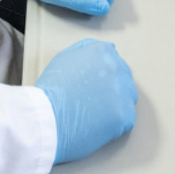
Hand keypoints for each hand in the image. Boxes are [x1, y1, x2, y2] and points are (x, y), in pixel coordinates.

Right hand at [34, 39, 138, 163]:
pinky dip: (116, 123)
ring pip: (129, 98)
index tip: (95, 87)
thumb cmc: (51, 88)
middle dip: (113, 89)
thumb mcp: (65, 57)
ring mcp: (122, 92)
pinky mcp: (124, 115)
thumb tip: (108, 49)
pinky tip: (99, 124)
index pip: (115, 62)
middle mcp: (116, 68)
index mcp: (103, 52)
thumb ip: (88, 49)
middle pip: (125, 79)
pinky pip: (128, 118)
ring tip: (96, 114)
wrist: (45, 116)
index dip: (104, 77)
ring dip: (116, 105)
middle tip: (95, 102)